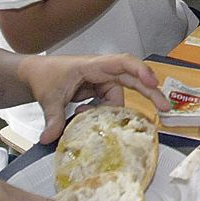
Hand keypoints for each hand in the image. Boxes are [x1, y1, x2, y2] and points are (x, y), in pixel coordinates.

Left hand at [20, 53, 169, 143]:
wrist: (34, 74)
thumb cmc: (44, 75)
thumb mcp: (48, 97)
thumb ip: (53, 118)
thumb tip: (50, 138)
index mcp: (93, 65)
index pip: (122, 63)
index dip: (139, 70)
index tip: (152, 82)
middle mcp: (102, 71)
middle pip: (132, 78)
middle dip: (150, 92)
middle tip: (164, 108)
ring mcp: (102, 81)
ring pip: (119, 96)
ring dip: (113, 110)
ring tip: (93, 117)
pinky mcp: (99, 91)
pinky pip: (109, 103)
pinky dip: (104, 112)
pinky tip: (86, 114)